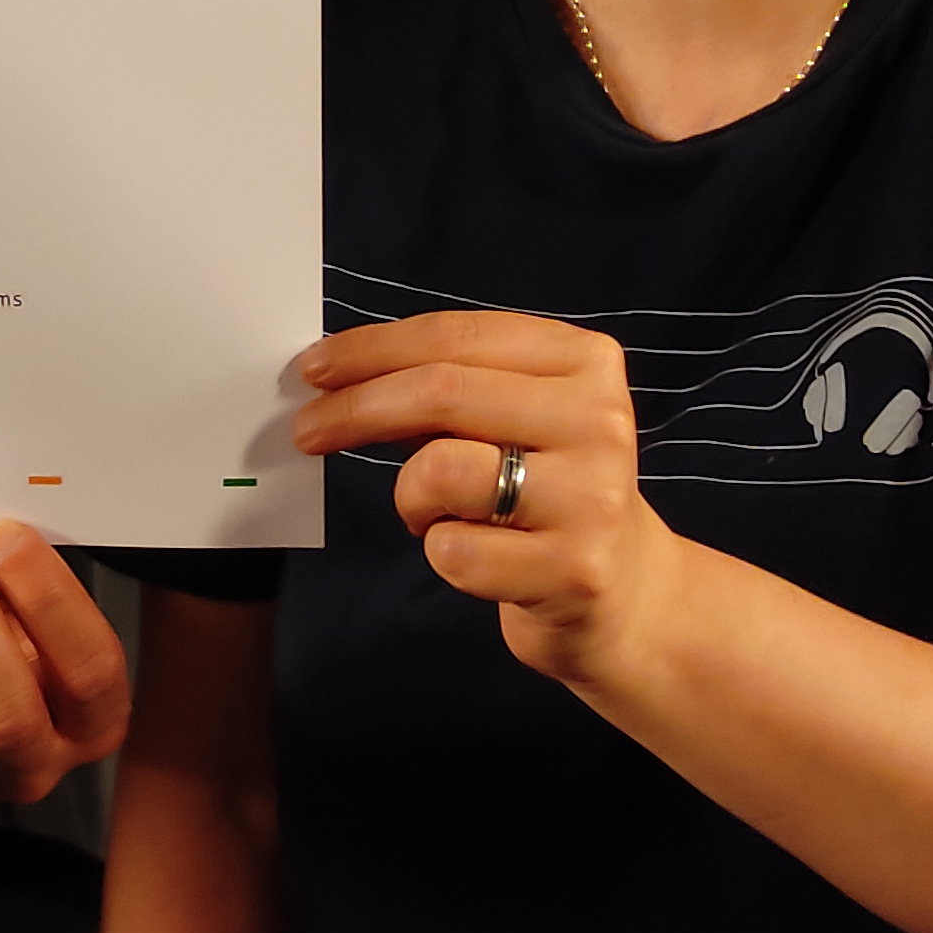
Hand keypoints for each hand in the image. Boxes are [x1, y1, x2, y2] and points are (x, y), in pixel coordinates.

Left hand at [292, 310, 688, 686]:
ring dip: (410, 499)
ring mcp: (591, 497)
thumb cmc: (548, 494)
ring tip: (439, 516)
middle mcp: (598, 420)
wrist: (628, 596)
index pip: (456, 336)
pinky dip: (443, 556)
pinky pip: (453, 552)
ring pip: (440, 470)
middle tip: (305, 432)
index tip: (314, 368)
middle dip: (355, 409)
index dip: (372, 349)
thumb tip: (336, 372)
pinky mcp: (574, 571)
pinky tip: (483, 559)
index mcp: (585, 362)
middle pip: (441, 392)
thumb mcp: (521, 418)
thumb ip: (454, 385)